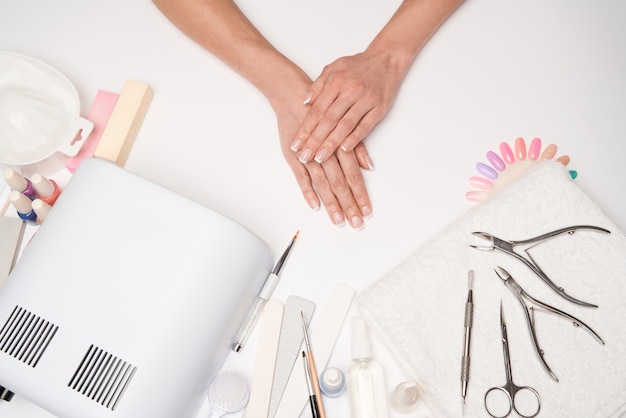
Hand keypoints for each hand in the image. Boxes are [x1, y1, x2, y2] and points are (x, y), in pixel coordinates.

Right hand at [275, 97, 372, 229]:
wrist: (293, 96)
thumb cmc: (322, 111)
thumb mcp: (344, 125)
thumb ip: (357, 147)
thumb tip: (370, 166)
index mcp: (340, 146)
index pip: (354, 176)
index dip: (361, 195)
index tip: (367, 211)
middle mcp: (326, 152)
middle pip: (340, 184)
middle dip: (349, 205)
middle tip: (356, 224)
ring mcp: (308, 156)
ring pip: (323, 184)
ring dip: (331, 204)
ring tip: (338, 220)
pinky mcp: (293, 157)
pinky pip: (301, 177)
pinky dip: (308, 192)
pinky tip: (315, 206)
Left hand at [289, 49, 404, 164]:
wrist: (386, 58)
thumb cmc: (358, 65)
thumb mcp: (333, 68)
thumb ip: (318, 85)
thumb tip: (304, 102)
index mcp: (336, 81)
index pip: (317, 110)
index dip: (305, 128)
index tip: (296, 144)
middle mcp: (350, 90)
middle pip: (329, 120)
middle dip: (315, 140)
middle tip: (304, 156)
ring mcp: (366, 100)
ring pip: (345, 125)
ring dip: (332, 143)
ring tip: (320, 158)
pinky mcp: (379, 108)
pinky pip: (365, 126)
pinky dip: (355, 138)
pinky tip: (344, 150)